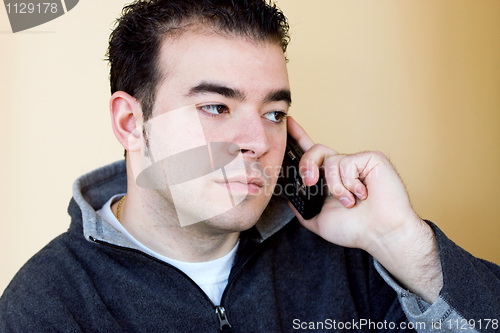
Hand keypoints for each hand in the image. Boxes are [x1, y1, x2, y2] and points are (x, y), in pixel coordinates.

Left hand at [287, 116, 442, 302]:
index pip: (313, 154)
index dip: (299, 137)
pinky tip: (362, 194)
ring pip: (330, 161)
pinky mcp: (371, 158)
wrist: (380, 234)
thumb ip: (302, 209)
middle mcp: (343, 167)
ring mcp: (357, 162)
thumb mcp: (318, 220)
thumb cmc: (355, 230)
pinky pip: (346, 163)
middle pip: (316, 150)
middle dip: (307, 164)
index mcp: (331, 179)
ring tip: (349, 202)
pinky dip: (349, 183)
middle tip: (311, 182)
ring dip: (335, 187)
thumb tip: (289, 197)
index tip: (288, 123)